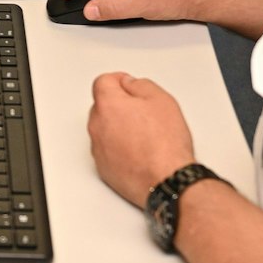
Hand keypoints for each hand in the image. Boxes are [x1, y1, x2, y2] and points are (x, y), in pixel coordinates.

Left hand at [88, 72, 195, 207]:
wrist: (166, 180)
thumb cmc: (165, 144)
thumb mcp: (161, 99)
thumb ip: (140, 85)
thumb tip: (131, 85)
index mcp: (108, 105)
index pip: (102, 82)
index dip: (118, 81)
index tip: (128, 85)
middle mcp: (97, 127)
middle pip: (102, 107)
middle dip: (119, 106)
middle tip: (143, 112)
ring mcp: (98, 150)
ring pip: (104, 130)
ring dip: (118, 128)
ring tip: (145, 136)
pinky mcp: (103, 170)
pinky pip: (107, 151)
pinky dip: (119, 149)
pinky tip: (139, 153)